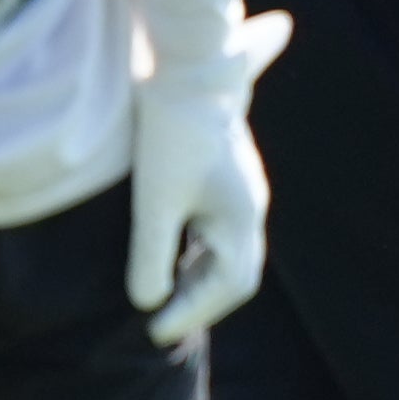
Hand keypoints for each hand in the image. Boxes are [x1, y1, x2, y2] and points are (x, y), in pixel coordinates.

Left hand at [127, 10, 292, 346]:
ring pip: (226, 249)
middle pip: (235, 271)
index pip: (230, 284)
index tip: (155, 331)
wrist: (185, 67)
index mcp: (241, 216)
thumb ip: (152, 254)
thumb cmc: (169, 133)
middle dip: (199, 300)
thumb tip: (148, 303)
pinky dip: (195, 252)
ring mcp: (240, 189)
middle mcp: (250, 206)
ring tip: (161, 297)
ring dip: (198, 276)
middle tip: (158, 325)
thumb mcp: (154, 201)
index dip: (193, 312)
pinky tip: (167, 256)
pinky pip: (216, 229)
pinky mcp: (223, 175)